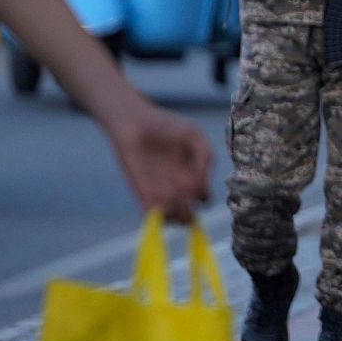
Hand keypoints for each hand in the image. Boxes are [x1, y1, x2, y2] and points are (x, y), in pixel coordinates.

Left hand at [106, 103, 213, 223]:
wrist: (134, 122)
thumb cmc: (165, 125)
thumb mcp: (194, 135)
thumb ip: (206, 155)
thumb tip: (204, 180)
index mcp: (192, 175)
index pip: (203, 198)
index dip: (202, 195)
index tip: (196, 182)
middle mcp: (177, 188)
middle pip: (189, 215)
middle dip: (189, 212)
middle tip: (183, 193)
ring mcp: (159, 192)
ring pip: (172, 218)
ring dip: (175, 213)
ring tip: (170, 193)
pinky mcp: (141, 193)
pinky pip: (152, 214)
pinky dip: (158, 213)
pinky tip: (159, 196)